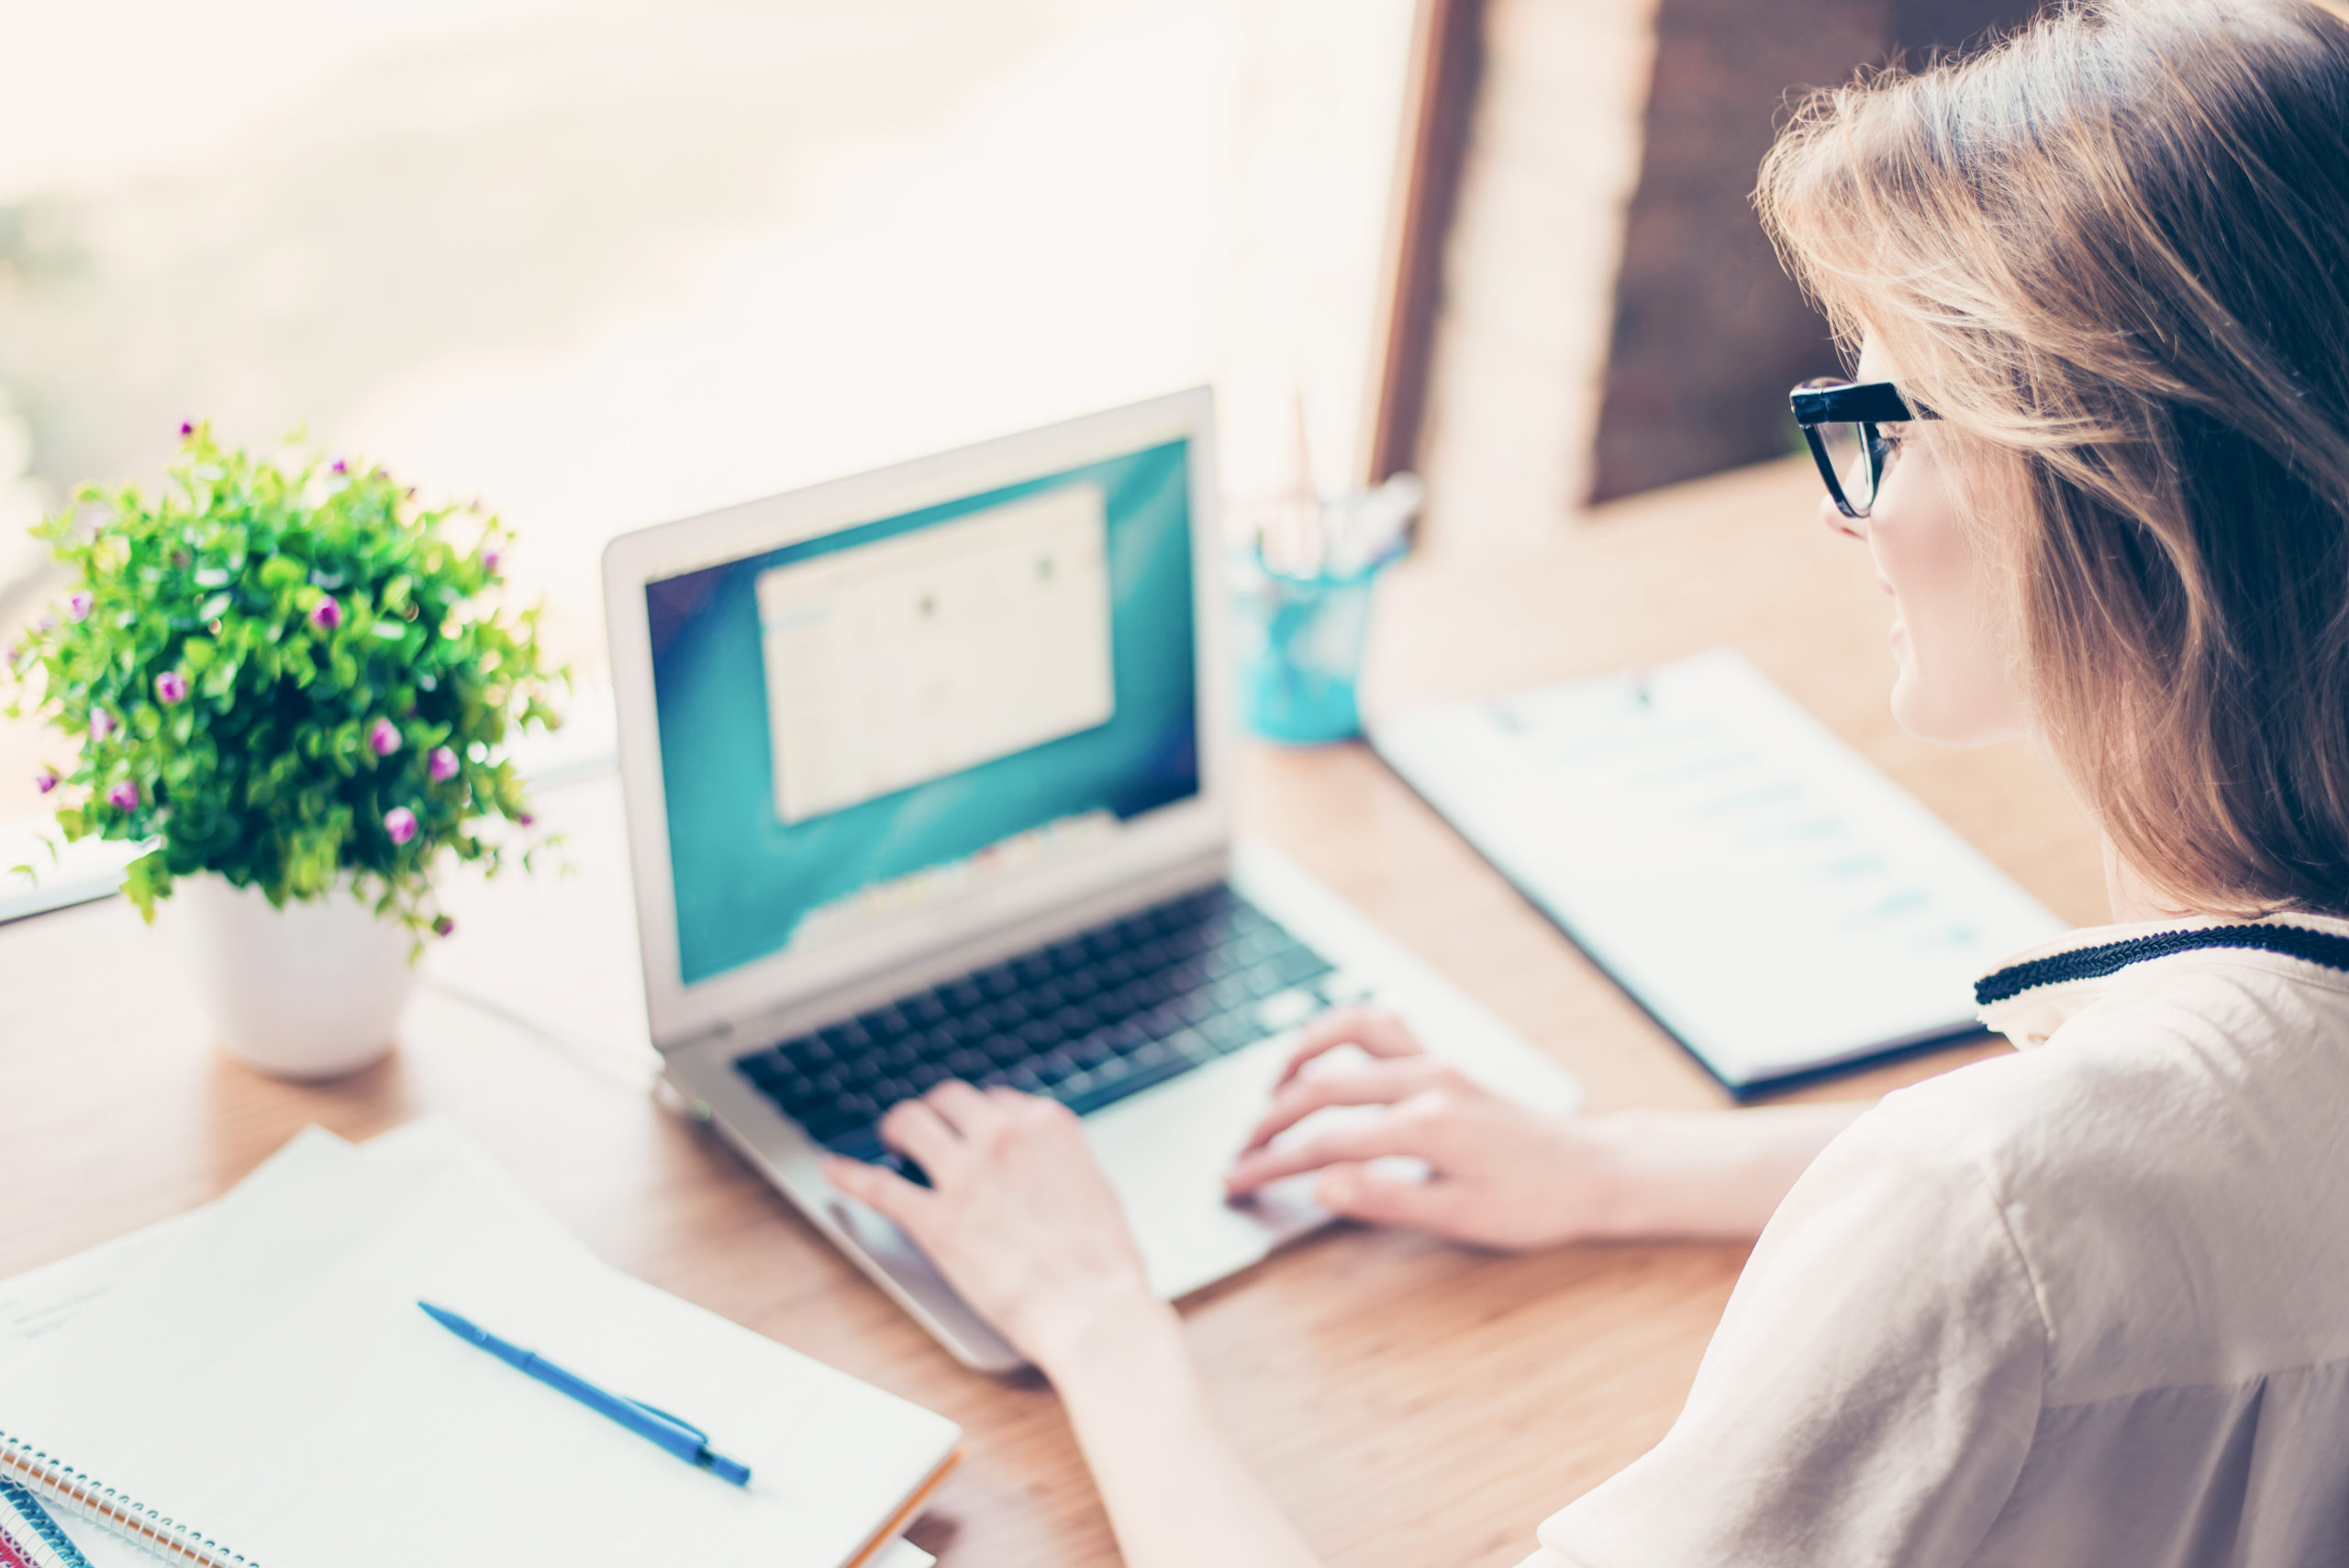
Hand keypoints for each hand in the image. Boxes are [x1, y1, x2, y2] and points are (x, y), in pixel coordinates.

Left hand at [822, 1082, 1171, 1373]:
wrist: (1094, 1312)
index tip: (970, 1131)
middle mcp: (1003, 1136)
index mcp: (1047, 1125)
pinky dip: (850, 1175)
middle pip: (948, 1100)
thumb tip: (1040, 1161)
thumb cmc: (1105, 1263)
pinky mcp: (936, 1219)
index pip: (997, 1099)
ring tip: (891, 1142)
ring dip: (897, 1130)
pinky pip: (878, 1185)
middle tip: (926, 1131)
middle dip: (935, 1113)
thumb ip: (1060, 1161)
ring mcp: (966, 1175)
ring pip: (910, 1123)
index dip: (978, 1117)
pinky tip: (834, 1169)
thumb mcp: (1097, 1187)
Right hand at [1222, 1005, 1621, 1249]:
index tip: (1234, 1183)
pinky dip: (1342, 1032)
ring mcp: (1436, 1063)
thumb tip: (1321, 1183)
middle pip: (1321, 1088)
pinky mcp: (1444, 1060)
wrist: (1593, 1172)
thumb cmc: (1536, 1204)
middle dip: (1268, 1121)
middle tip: (1238, 1153)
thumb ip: (1388, 1198)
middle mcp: (1426, 1082)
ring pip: (1348, 1033)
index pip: (1324, 1143)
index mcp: (1427, 1126)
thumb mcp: (1463, 1219)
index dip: (1271, 1164)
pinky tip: (1323, 1057)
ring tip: (1268, 1093)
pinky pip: (1383, 1026)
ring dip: (1299, 1057)